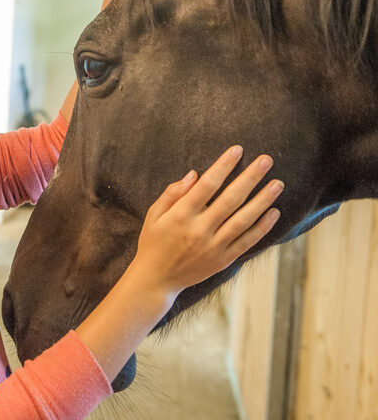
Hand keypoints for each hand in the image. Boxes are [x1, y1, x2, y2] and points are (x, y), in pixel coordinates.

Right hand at [131, 145, 283, 297]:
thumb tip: (194, 175)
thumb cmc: (153, 243)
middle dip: (250, 177)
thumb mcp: (153, 215)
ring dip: (263, 200)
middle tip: (266, 160)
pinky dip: (262, 227)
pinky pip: (247, 241)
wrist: (156, 280)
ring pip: (244, 219)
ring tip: (277, 184)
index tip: (237, 150)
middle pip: (231, 199)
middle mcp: (200, 229)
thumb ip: (172, 194)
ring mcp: (214, 246)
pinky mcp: (223, 260)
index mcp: (181, 215)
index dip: (223, 166)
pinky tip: (274, 212)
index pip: (207, 185)